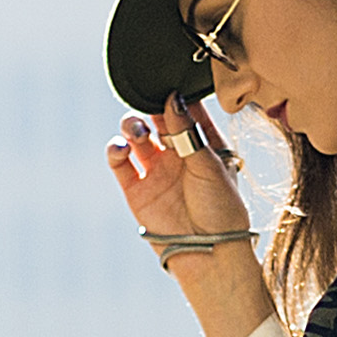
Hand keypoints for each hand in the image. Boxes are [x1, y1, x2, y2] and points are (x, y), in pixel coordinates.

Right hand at [114, 100, 276, 336]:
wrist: (210, 254)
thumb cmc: (221, 210)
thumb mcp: (210, 165)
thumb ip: (188, 131)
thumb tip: (172, 98)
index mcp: (204, 144)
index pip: (187, 109)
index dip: (176, 94)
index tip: (169, 81)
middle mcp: (178, 154)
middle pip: (158, 118)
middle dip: (150, 106)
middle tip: (149, 104)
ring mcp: (156, 170)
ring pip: (136, 136)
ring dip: (133, 126)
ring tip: (137, 131)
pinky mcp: (136, 190)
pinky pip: (120, 162)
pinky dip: (115, 151)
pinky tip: (120, 148)